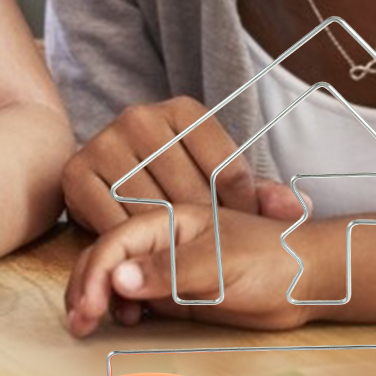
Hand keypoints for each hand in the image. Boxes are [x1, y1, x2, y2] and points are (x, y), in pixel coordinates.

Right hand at [61, 96, 303, 237]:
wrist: (106, 170)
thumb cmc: (174, 179)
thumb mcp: (218, 180)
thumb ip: (260, 195)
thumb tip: (298, 208)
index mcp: (184, 110)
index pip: (227, 169)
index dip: (240, 211)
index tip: (239, 231)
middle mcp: (140, 117)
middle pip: (188, 193)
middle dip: (204, 233)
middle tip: (209, 256)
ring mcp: (105, 141)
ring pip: (150, 209)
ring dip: (167, 245)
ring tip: (181, 264)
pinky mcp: (76, 172)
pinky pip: (111, 221)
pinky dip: (131, 245)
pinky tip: (146, 259)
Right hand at [65, 201, 314, 336]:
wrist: (306, 282)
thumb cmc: (272, 260)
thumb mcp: (221, 265)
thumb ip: (170, 272)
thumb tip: (117, 280)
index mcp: (169, 220)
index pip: (115, 242)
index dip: (95, 273)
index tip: (89, 307)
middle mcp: (161, 241)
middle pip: (105, 258)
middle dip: (86, 287)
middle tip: (80, 323)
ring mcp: (165, 267)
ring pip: (113, 279)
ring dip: (96, 299)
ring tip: (90, 326)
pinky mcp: (173, 292)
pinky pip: (133, 298)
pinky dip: (119, 309)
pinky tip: (126, 321)